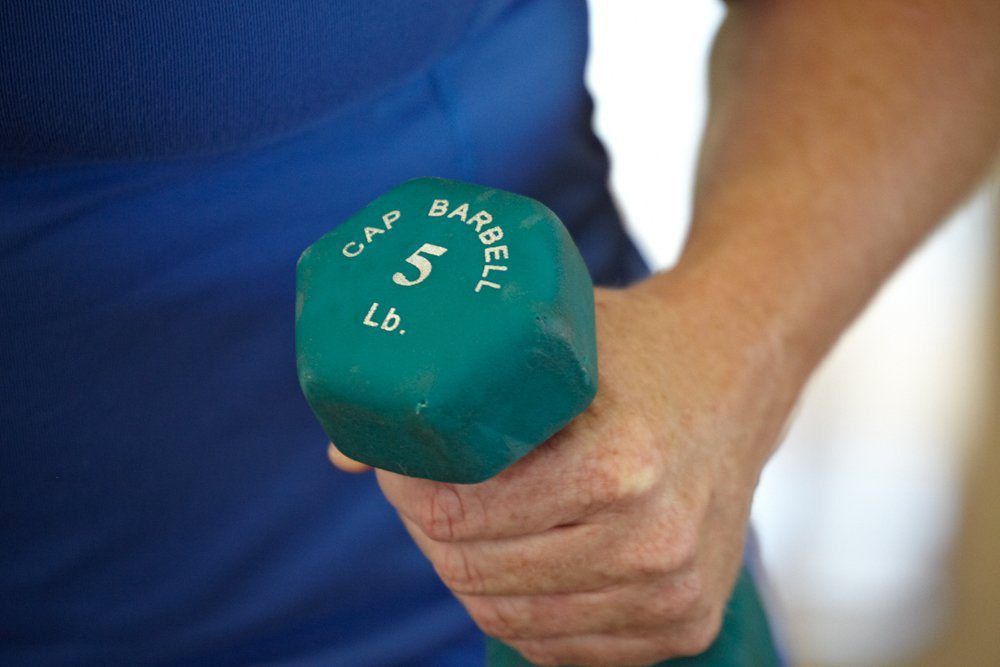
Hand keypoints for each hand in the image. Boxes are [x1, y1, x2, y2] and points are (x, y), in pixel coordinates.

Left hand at [334, 276, 800, 665]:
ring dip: (471, 575)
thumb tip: (347, 450)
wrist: (739, 369)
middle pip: (477, 575)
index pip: (461, 516)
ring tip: (466, 524)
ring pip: (513, 620)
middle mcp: (652, 540)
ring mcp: (674, 591)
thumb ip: (451, 384)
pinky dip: (525, 613)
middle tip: (421, 495)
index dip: (408, 494)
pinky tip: (518, 561)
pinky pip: (564, 647)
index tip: (398, 466)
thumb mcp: (550, 336)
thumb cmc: (636, 347)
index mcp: (617, 466)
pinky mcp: (686, 621)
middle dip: (429, 535)